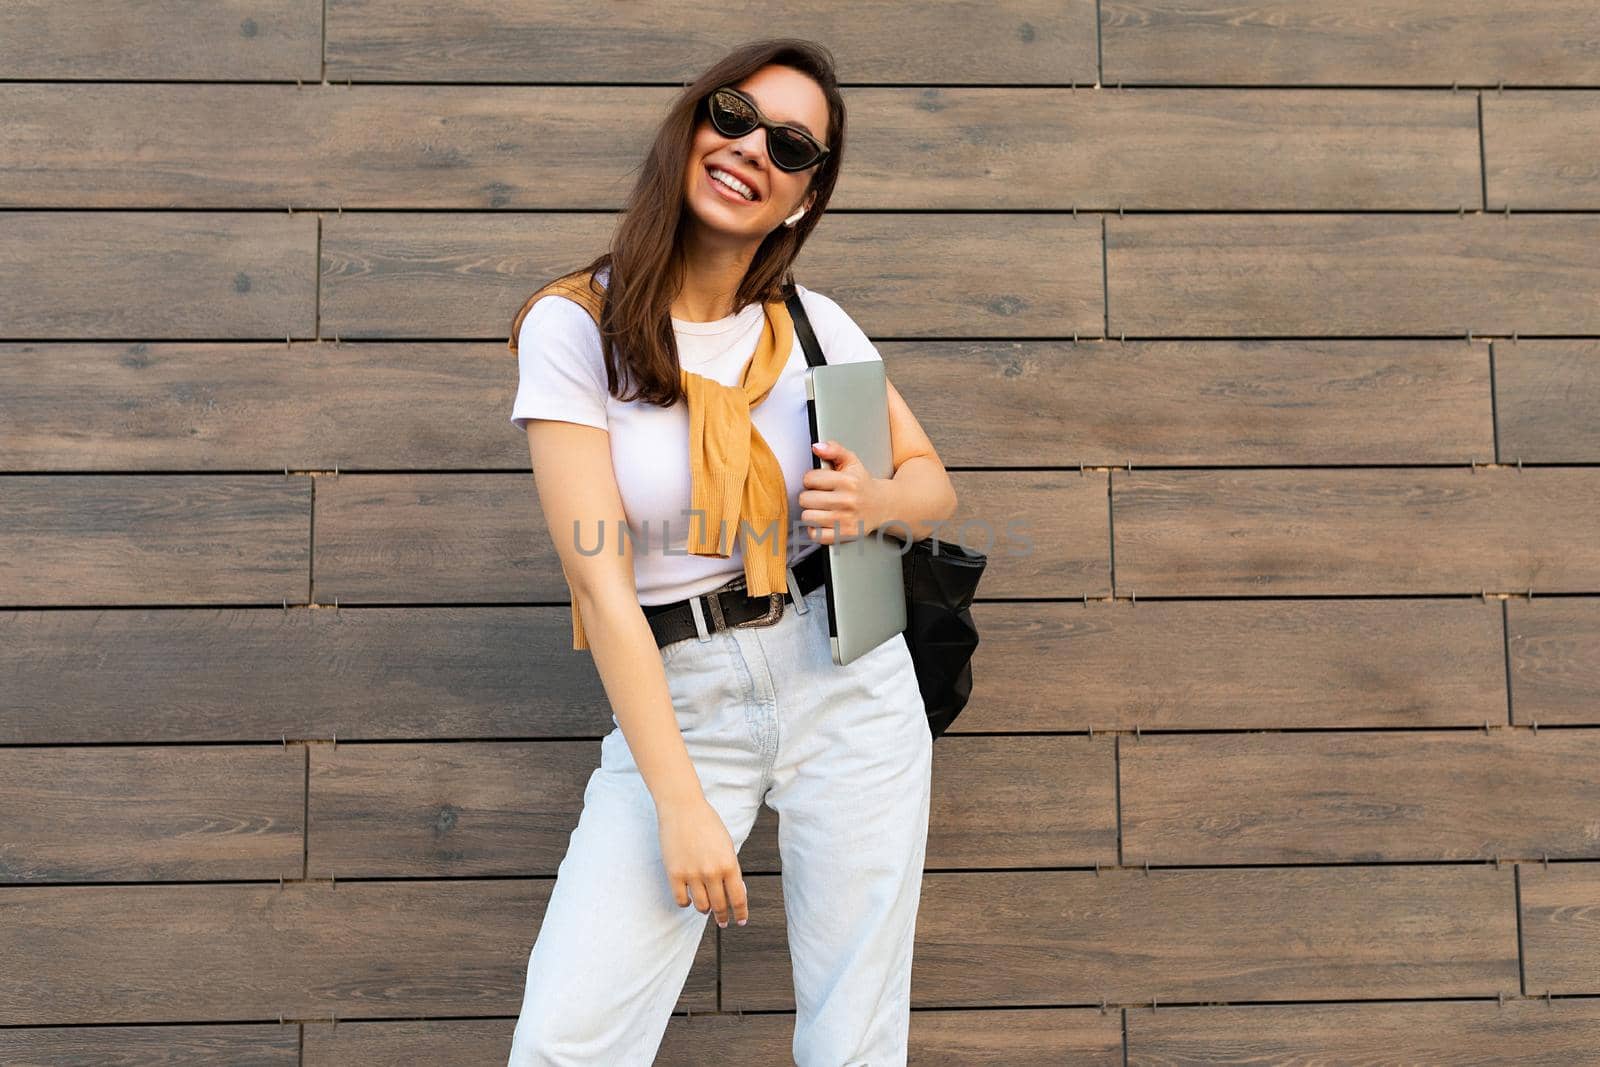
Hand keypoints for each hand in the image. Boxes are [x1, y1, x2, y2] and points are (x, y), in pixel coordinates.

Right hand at [656, 797, 748, 927]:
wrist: (682, 808)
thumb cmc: (707, 823)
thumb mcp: (726, 845)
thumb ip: (731, 868)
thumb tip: (734, 891)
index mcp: (729, 864)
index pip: (738, 898)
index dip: (741, 913)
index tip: (741, 921)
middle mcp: (712, 872)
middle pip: (720, 905)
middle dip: (723, 916)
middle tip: (723, 921)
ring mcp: (692, 874)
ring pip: (702, 906)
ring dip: (705, 911)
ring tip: (706, 909)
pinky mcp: (674, 873)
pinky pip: (681, 900)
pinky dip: (686, 903)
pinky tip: (689, 899)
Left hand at [800, 440, 892, 543]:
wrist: (882, 505)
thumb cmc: (862, 484)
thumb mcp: (851, 461)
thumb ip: (834, 450)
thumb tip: (817, 447)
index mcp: (847, 481)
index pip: (809, 479)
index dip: (810, 480)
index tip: (817, 482)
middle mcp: (847, 500)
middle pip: (805, 499)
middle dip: (809, 497)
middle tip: (819, 496)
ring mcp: (846, 519)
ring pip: (808, 517)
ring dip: (811, 513)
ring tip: (821, 509)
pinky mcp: (844, 535)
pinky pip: (816, 535)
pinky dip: (815, 530)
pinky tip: (822, 522)